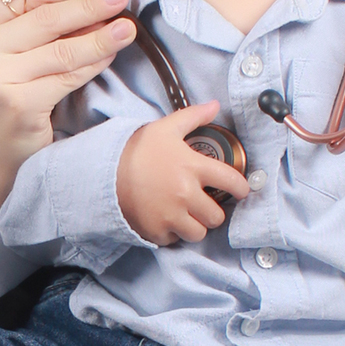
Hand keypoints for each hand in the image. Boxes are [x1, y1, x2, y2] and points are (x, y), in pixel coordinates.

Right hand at [0, 0, 135, 213]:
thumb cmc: (7, 95)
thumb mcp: (10, 50)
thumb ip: (37, 23)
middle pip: (46, 18)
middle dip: (89, 5)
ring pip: (61, 49)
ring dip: (100, 36)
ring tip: (126, 27)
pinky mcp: (19, 104)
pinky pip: (67, 77)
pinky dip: (93, 64)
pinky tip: (110, 54)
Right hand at [116, 102, 249, 243]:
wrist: (103, 173)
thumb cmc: (135, 151)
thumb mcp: (165, 128)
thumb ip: (193, 117)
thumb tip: (215, 105)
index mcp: (193, 167)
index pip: (231, 182)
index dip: (241, 188)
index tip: (241, 191)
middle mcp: (186, 194)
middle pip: (216, 216)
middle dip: (212, 211)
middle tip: (203, 204)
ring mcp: (171, 215)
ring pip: (199, 232)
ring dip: (195, 226)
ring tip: (186, 216)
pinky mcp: (156, 231)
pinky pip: (174, 240)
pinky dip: (172, 233)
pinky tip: (165, 220)